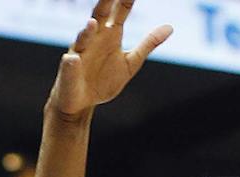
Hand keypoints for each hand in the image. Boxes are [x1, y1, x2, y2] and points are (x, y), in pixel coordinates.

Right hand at [49, 0, 170, 120]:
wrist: (83, 103)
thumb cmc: (105, 80)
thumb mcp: (131, 62)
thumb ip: (148, 44)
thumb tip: (170, 27)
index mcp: (110, 33)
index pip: (120, 11)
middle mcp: (94, 37)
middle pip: (99, 15)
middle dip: (104, 3)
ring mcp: (80, 52)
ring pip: (83, 38)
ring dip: (87, 31)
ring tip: (93, 24)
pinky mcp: (69, 70)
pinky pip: (70, 65)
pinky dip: (71, 63)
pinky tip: (73, 60)